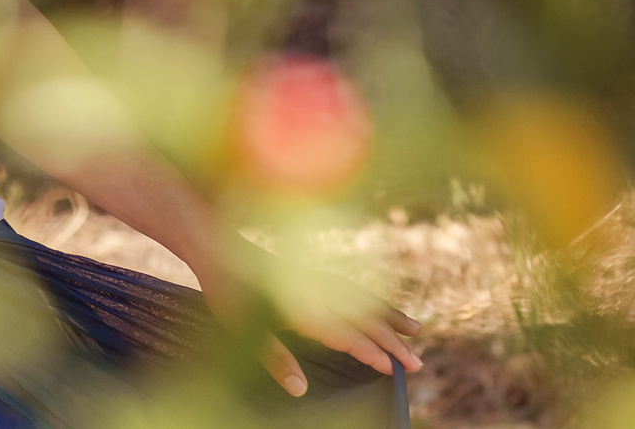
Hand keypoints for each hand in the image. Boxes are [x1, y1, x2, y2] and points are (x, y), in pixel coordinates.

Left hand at [200, 243, 421, 397]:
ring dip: (391, 316)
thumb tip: (301, 389)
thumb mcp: (246, 330)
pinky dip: (373, 297)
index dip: (371, 353)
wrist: (216, 243)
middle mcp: (317, 292)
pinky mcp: (312, 271)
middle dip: (393, 342)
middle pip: (363, 318)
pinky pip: (352, 286)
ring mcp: (317, 279)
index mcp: (304, 308)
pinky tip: (380, 305)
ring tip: (416, 330)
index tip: (394, 369)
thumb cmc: (227, 289)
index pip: (346, 335)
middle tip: (418, 364)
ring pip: (364, 298)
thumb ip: (276, 359)